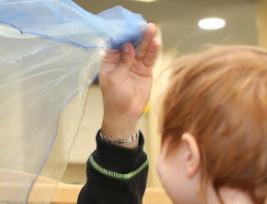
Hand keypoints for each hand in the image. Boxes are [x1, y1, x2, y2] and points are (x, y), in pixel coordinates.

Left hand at [99, 23, 159, 137]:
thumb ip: (122, 63)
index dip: (123, 35)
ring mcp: (135, 64)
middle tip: (143, 26)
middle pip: (131, 43)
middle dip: (137, 34)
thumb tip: (128, 46)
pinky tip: (156, 43)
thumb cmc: (114, 99)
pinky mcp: (145, 70)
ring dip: (147, 39)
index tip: (129, 28)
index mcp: (110, 60)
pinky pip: (150, 58)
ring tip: (152, 30)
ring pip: (142, 49)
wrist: (124, 115)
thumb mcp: (114, 80)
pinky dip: (153, 51)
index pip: (116, 43)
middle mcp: (123, 60)